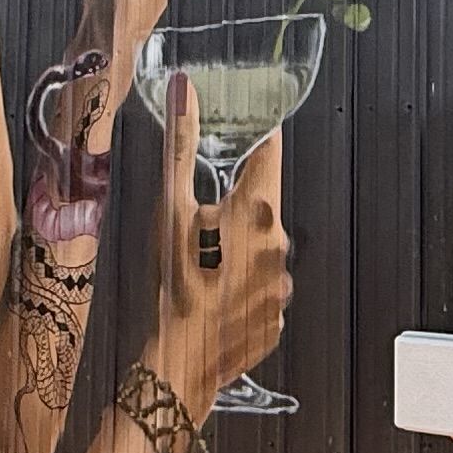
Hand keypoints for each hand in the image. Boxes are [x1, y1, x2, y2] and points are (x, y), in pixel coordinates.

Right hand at [150, 75, 289, 400]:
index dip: (256, 138)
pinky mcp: (278, 315)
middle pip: (261, 205)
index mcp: (258, 209)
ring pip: (261, 249)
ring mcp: (283, 283)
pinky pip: (261, 288)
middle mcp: (280, 243)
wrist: (179, 362)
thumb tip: (184, 89)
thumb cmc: (173, 283)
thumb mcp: (170, 209)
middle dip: (233, 207)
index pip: (268, 153)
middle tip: (198, 224)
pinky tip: (212, 295)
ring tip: (201, 268)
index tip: (247, 129)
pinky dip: (240, 286)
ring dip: (237, 249)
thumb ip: (181, 145)